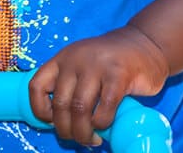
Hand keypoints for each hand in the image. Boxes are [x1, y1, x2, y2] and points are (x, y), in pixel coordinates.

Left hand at [28, 25, 169, 147]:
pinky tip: (104, 126)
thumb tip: (61, 122)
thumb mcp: (82, 67)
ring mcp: (96, 65)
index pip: (37, 86)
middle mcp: (74, 60)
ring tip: (91, 139)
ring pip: (79, 108)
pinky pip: (105, 107)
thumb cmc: (111, 63)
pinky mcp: (119, 74)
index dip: (40, 110)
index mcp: (61, 59)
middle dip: (65, 129)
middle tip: (77, 138)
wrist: (146, 44)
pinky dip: (102, 123)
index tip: (53, 122)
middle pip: (60, 103)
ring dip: (83, 131)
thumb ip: (71, 86)